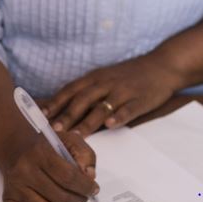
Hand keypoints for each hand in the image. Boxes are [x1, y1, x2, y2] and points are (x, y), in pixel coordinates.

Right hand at [0, 129, 97, 201]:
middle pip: (58, 197)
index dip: (85, 187)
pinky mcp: (8, 199)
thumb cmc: (45, 144)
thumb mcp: (68, 139)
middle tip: (85, 200)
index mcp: (40, 154)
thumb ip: (84, 154)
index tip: (94, 190)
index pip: (68, 176)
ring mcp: (16, 187)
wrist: (14, 144)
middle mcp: (25, 172)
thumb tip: (90, 176)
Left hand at [44, 53, 182, 134]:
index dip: (55, 103)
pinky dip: (119, 116)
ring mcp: (123, 91)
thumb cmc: (128, 76)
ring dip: (87, 121)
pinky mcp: (140, 99)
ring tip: (76, 136)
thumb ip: (87, 92)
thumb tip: (62, 108)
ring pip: (102, 106)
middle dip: (66, 115)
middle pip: (82, 100)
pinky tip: (111, 124)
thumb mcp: (105, 78)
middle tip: (54, 131)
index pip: (70, 90)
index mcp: (95, 78)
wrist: (162, 65)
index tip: (41, 116)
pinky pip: (128, 108)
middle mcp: (106, 83)